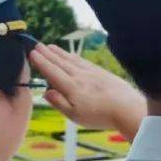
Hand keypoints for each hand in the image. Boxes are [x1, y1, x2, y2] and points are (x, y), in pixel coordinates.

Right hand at [28, 43, 146, 139]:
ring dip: (60, 53)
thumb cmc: (100, 116)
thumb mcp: (75, 115)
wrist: (128, 108)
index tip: (32, 53)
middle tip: (37, 45)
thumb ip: (59, 102)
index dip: (41, 62)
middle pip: (61, 63)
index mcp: (72, 87)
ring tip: (50, 47)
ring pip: (72, 60)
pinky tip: (72, 55)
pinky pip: (83, 61)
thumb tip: (46, 92)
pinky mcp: (102, 72)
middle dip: (48, 54)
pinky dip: (74, 56)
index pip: (52, 72)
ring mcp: (92, 72)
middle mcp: (80, 76)